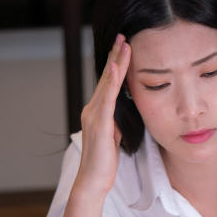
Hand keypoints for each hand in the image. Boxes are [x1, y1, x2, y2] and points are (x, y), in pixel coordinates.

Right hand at [75, 33, 130, 197]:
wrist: (93, 180)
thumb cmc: (105, 161)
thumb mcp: (116, 136)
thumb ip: (117, 122)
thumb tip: (123, 115)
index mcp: (97, 111)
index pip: (109, 83)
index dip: (116, 64)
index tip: (124, 47)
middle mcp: (93, 109)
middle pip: (107, 78)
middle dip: (115, 56)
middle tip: (123, 36)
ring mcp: (94, 115)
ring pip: (107, 84)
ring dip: (116, 63)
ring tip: (123, 45)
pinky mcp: (100, 124)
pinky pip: (107, 100)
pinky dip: (112, 83)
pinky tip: (116, 69)